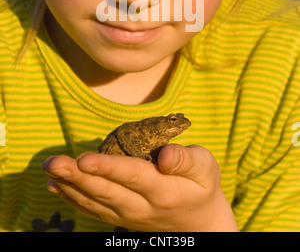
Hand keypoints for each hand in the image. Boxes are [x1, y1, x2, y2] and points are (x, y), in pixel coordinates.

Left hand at [42, 144, 237, 231]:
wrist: (201, 225)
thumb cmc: (203, 187)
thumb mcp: (205, 167)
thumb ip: (185, 159)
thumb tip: (164, 156)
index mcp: (163, 191)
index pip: (131, 177)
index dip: (106, 168)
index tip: (83, 159)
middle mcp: (141, 207)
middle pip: (105, 191)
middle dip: (76, 176)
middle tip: (52, 162)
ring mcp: (128, 216)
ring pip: (94, 202)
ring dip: (69, 186)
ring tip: (48, 170)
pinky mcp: (120, 218)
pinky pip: (92, 209)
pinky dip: (72, 198)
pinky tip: (55, 186)